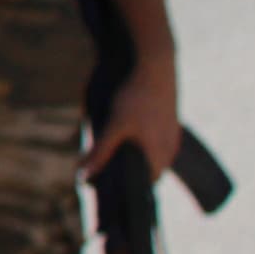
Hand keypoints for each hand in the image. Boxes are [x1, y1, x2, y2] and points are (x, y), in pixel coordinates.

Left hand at [80, 45, 182, 182]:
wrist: (155, 65)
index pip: (144, 185)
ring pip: (151, 155)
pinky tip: (123, 137)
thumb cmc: (136, 96)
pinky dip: (140, 145)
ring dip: (132, 157)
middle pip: (147, 170)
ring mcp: (172, 136)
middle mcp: (170, 150)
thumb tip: (83, 175)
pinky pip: (154, 142)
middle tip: (99, 169)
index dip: (123, 188)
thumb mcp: (115, 125)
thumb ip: (101, 152)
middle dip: (125, 172)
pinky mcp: (169, 122)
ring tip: (107, 153)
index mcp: (160, 156)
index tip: (102, 186)